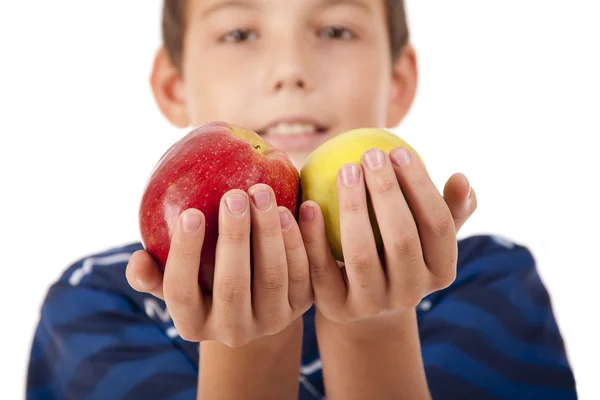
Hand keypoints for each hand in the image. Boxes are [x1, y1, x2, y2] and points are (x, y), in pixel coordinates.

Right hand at [126, 184, 312, 346]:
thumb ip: (155, 271)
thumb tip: (136, 260)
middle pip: (232, 286)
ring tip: (263, 193)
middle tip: (234, 194)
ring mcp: (270, 321)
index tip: (190, 212)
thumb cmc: (202, 278)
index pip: (181, 291)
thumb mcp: (177, 279)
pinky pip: (305, 273)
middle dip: (234, 237)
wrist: (253, 300)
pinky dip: (303, 240)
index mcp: (192, 324)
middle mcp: (232, 331)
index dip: (184, 254)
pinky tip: (301, 206)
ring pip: (272, 278)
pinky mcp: (302, 307)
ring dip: (270, 234)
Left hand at [299, 147, 476, 324]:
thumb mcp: (425, 233)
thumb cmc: (397, 250)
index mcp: (441, 272)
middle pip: (402, 240)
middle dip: (386, 192)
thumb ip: (447, 208)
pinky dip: (314, 237)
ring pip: (361, 256)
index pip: (438, 226)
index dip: (421, 186)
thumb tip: (462, 178)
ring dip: (352, 208)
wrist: (362, 299)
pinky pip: (322, 270)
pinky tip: (309, 204)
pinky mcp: (337, 308)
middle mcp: (411, 294)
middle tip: (370, 155)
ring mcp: (373, 305)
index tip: (399, 151)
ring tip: (345, 170)